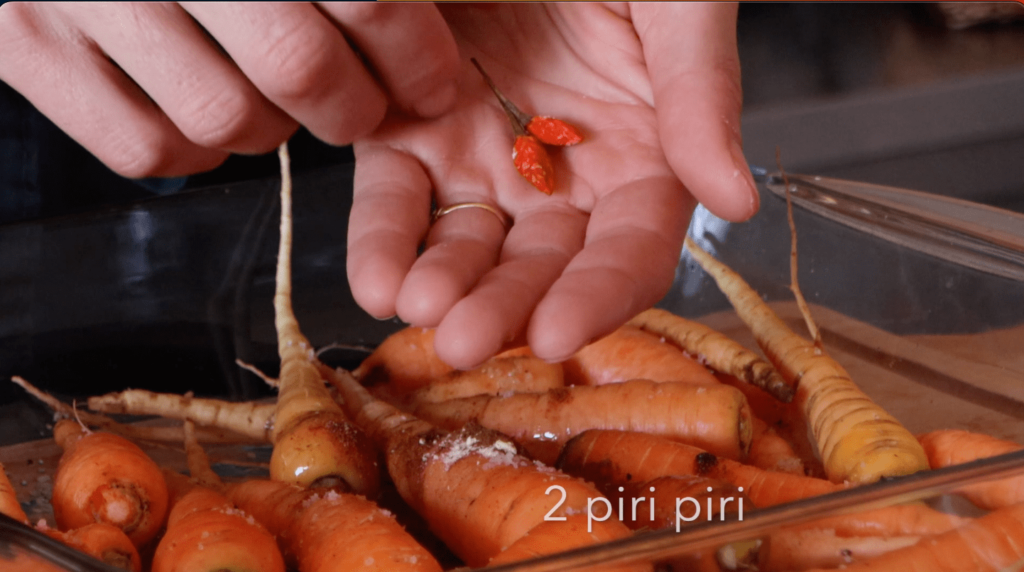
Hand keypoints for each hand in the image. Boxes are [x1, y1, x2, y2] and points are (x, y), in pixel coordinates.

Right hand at [0, 2, 459, 176]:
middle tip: (357, 106)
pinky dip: (194, 150)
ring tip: (268, 98)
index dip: (414, 55)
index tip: (431, 82)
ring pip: (226, 120)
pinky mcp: (26, 46)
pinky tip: (200, 110)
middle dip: (351, 106)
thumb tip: (415, 19)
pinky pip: (146, 148)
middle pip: (298, 66)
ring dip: (271, 129)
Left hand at [347, 3, 757, 367]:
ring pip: (466, 243)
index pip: (630, 249)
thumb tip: (736, 198)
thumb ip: (701, 94)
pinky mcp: (415, 131)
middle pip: (540, 265)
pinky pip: (397, 196)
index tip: (560, 332)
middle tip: (469, 340)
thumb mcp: (676, 3)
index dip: (600, 297)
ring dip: (443, 286)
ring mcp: (486, 157)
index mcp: (641, 155)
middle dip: (505, 307)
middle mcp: (562, 176)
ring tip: (419, 310)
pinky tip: (379, 280)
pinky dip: (385, 239)